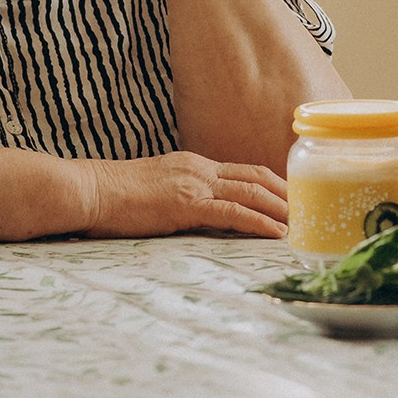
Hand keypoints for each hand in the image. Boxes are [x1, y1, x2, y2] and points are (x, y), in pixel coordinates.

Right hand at [79, 153, 290, 238]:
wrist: (88, 190)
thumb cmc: (110, 197)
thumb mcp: (153, 190)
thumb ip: (178, 196)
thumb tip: (194, 215)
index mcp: (191, 164)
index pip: (241, 170)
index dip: (271, 184)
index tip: (291, 200)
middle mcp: (198, 168)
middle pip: (256, 176)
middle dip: (286, 194)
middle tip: (309, 211)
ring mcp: (193, 183)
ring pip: (251, 192)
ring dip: (281, 209)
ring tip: (302, 225)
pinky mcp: (186, 204)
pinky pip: (232, 212)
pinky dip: (259, 222)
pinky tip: (276, 234)